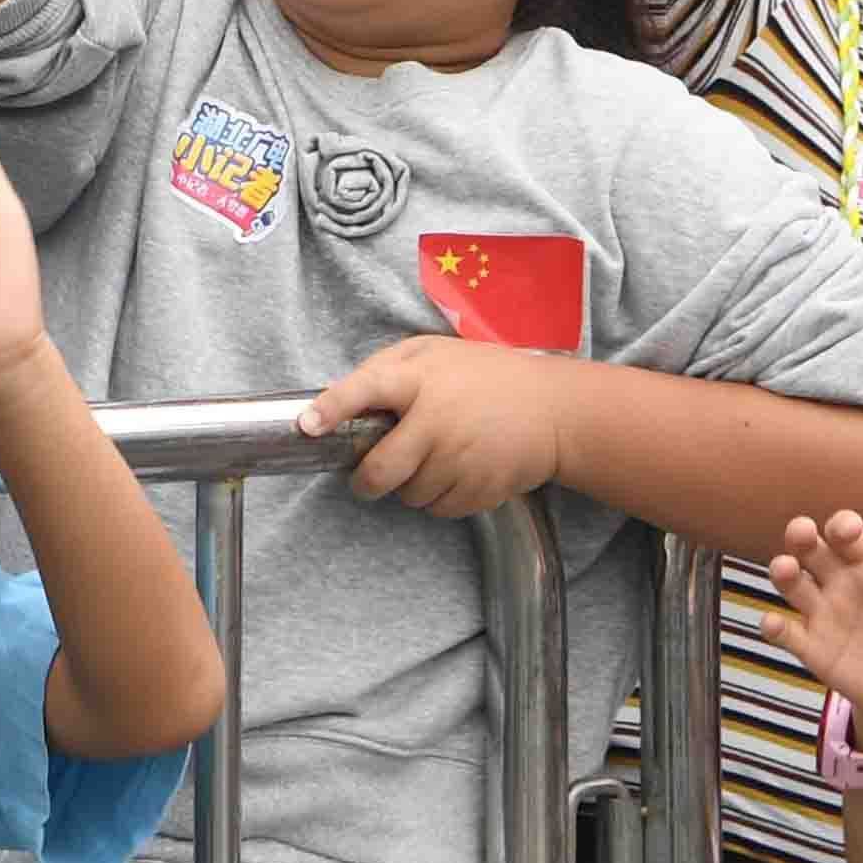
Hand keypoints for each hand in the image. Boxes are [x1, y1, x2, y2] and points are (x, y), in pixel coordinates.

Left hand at [300, 335, 568, 517]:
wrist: (555, 411)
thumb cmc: (488, 376)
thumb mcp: (437, 353)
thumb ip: (390, 367)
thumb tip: (339, 393)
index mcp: (422, 379)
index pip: (368, 388)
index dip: (333, 408)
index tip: (307, 425)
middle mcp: (437, 421)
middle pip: (380, 470)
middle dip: (365, 482)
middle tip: (365, 480)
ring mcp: (460, 459)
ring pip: (408, 496)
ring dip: (410, 487)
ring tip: (433, 460)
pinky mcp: (479, 490)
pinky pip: (438, 510)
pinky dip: (438, 499)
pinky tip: (456, 473)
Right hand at [764, 509, 862, 752]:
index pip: (848, 535)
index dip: (843, 525)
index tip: (847, 530)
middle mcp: (840, 583)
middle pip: (810, 548)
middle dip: (800, 534)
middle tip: (802, 531)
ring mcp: (823, 614)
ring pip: (791, 583)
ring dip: (782, 571)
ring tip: (786, 569)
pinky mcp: (812, 648)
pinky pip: (786, 633)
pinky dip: (774, 627)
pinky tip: (775, 624)